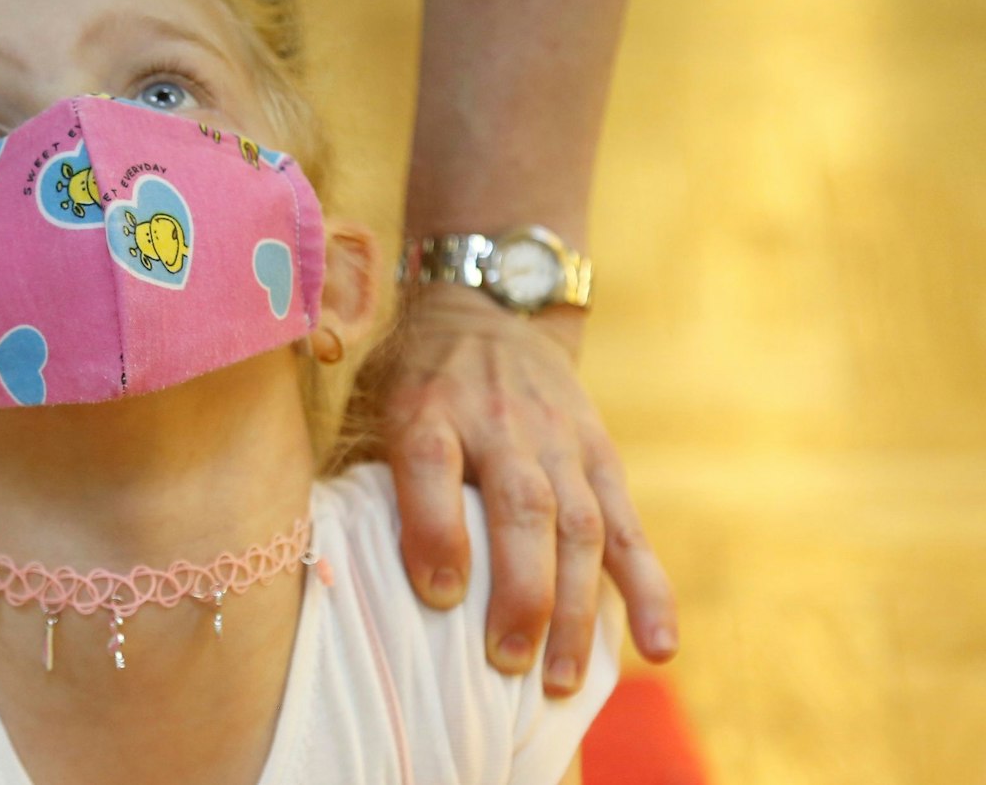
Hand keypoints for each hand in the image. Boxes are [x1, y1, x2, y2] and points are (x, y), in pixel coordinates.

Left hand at [354, 282, 677, 696]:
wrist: (486, 307)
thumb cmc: (412, 378)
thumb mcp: (372, 399)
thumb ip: (363, 467)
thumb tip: (335, 565)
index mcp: (427, 403)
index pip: (430, 461)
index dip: (436, 529)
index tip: (439, 597)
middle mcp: (499, 420)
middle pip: (520, 505)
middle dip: (519, 591)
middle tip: (505, 663)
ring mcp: (559, 438)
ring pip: (579, 526)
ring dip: (577, 609)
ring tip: (562, 682)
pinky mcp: (601, 455)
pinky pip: (629, 526)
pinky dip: (649, 589)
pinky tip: (657, 646)